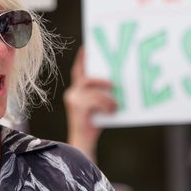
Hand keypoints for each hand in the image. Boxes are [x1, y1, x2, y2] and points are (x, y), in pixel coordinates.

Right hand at [63, 46, 116, 162]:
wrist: (85, 142)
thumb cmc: (95, 123)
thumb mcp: (100, 105)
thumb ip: (102, 94)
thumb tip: (117, 84)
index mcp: (77, 91)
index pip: (78, 71)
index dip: (82, 60)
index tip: (87, 48)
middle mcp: (73, 94)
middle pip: (86, 79)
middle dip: (101, 80)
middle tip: (114, 84)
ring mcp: (73, 101)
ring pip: (93, 92)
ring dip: (107, 98)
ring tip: (116, 105)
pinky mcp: (78, 109)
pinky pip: (94, 101)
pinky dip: (106, 106)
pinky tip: (112, 112)